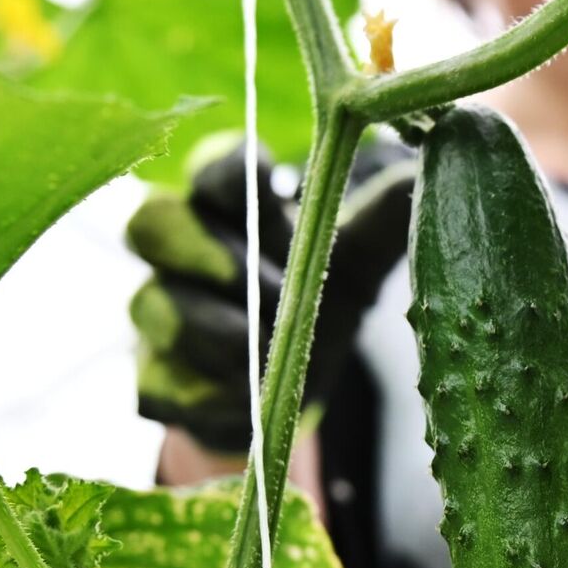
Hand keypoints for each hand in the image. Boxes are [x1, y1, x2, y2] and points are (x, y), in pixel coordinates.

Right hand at [127, 134, 414, 453]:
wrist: (292, 387)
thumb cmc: (317, 299)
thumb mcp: (357, 259)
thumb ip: (384, 217)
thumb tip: (417, 172)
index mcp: (224, 204)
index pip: (209, 166)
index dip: (230, 170)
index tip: (269, 179)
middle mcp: (174, 248)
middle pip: (151, 221)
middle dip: (213, 255)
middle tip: (273, 291)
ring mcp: (153, 312)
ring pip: (151, 305)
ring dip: (219, 333)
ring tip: (269, 356)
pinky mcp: (150, 379)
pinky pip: (157, 382)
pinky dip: (208, 396)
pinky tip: (246, 402)